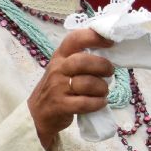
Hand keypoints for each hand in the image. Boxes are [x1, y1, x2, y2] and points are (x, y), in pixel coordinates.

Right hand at [27, 28, 115, 150]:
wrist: (38, 112)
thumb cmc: (59, 86)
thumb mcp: (65, 67)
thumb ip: (83, 58)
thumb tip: (111, 53)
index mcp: (61, 56)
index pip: (75, 39)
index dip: (94, 37)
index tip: (111, 42)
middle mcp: (58, 69)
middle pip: (82, 61)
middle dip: (102, 66)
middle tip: (110, 72)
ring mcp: (57, 87)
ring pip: (86, 83)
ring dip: (102, 88)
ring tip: (103, 91)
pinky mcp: (60, 106)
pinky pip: (84, 103)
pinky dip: (97, 103)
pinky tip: (100, 103)